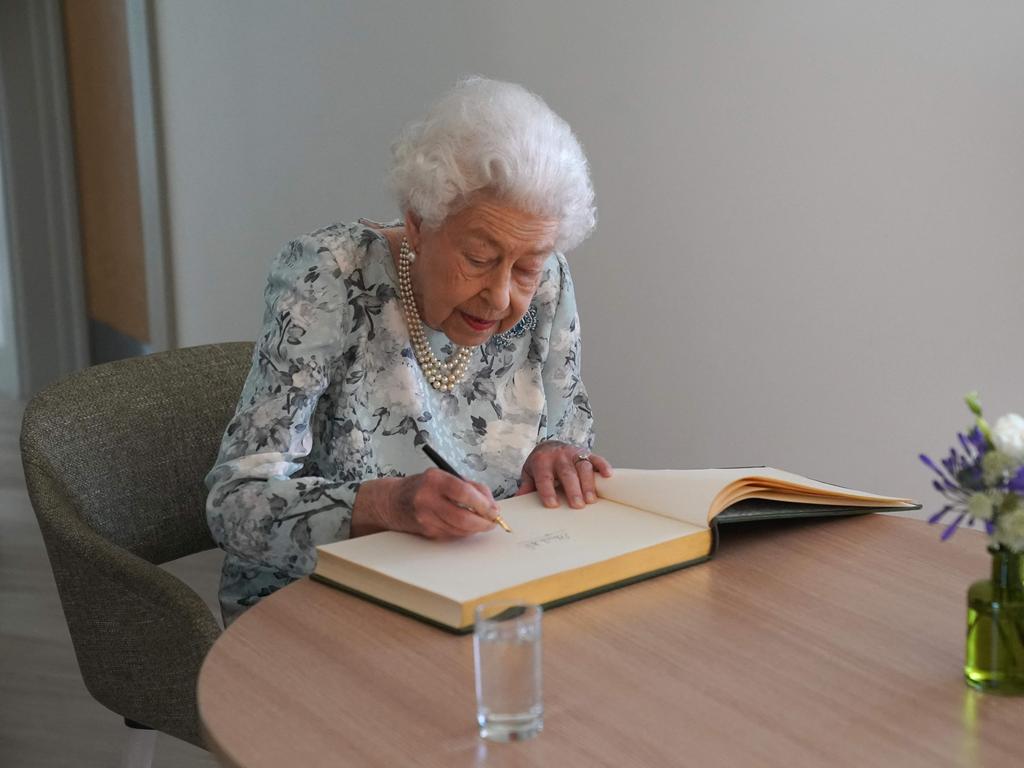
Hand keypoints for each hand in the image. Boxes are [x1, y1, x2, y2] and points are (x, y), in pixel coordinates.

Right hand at [351, 470, 498, 538]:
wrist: (392, 502)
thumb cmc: (422, 486)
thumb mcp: (444, 476)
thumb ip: (469, 486)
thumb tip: (491, 503)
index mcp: (434, 480)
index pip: (463, 492)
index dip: (483, 503)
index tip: (494, 509)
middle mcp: (428, 499)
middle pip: (463, 517)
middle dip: (483, 522)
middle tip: (492, 521)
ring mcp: (426, 517)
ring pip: (460, 529)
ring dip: (475, 528)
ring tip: (482, 522)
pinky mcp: (426, 531)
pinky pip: (452, 534)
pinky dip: (463, 531)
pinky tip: (466, 525)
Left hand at [515, 441, 612, 508]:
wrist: (548, 446)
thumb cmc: (540, 465)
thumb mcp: (528, 474)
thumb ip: (526, 487)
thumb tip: (519, 501)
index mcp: (541, 461)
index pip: (544, 477)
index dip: (548, 491)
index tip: (552, 505)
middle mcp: (559, 456)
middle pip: (566, 473)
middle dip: (572, 489)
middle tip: (577, 505)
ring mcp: (574, 453)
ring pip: (583, 467)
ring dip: (588, 483)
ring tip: (591, 500)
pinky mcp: (586, 453)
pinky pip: (596, 458)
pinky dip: (603, 466)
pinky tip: (608, 476)